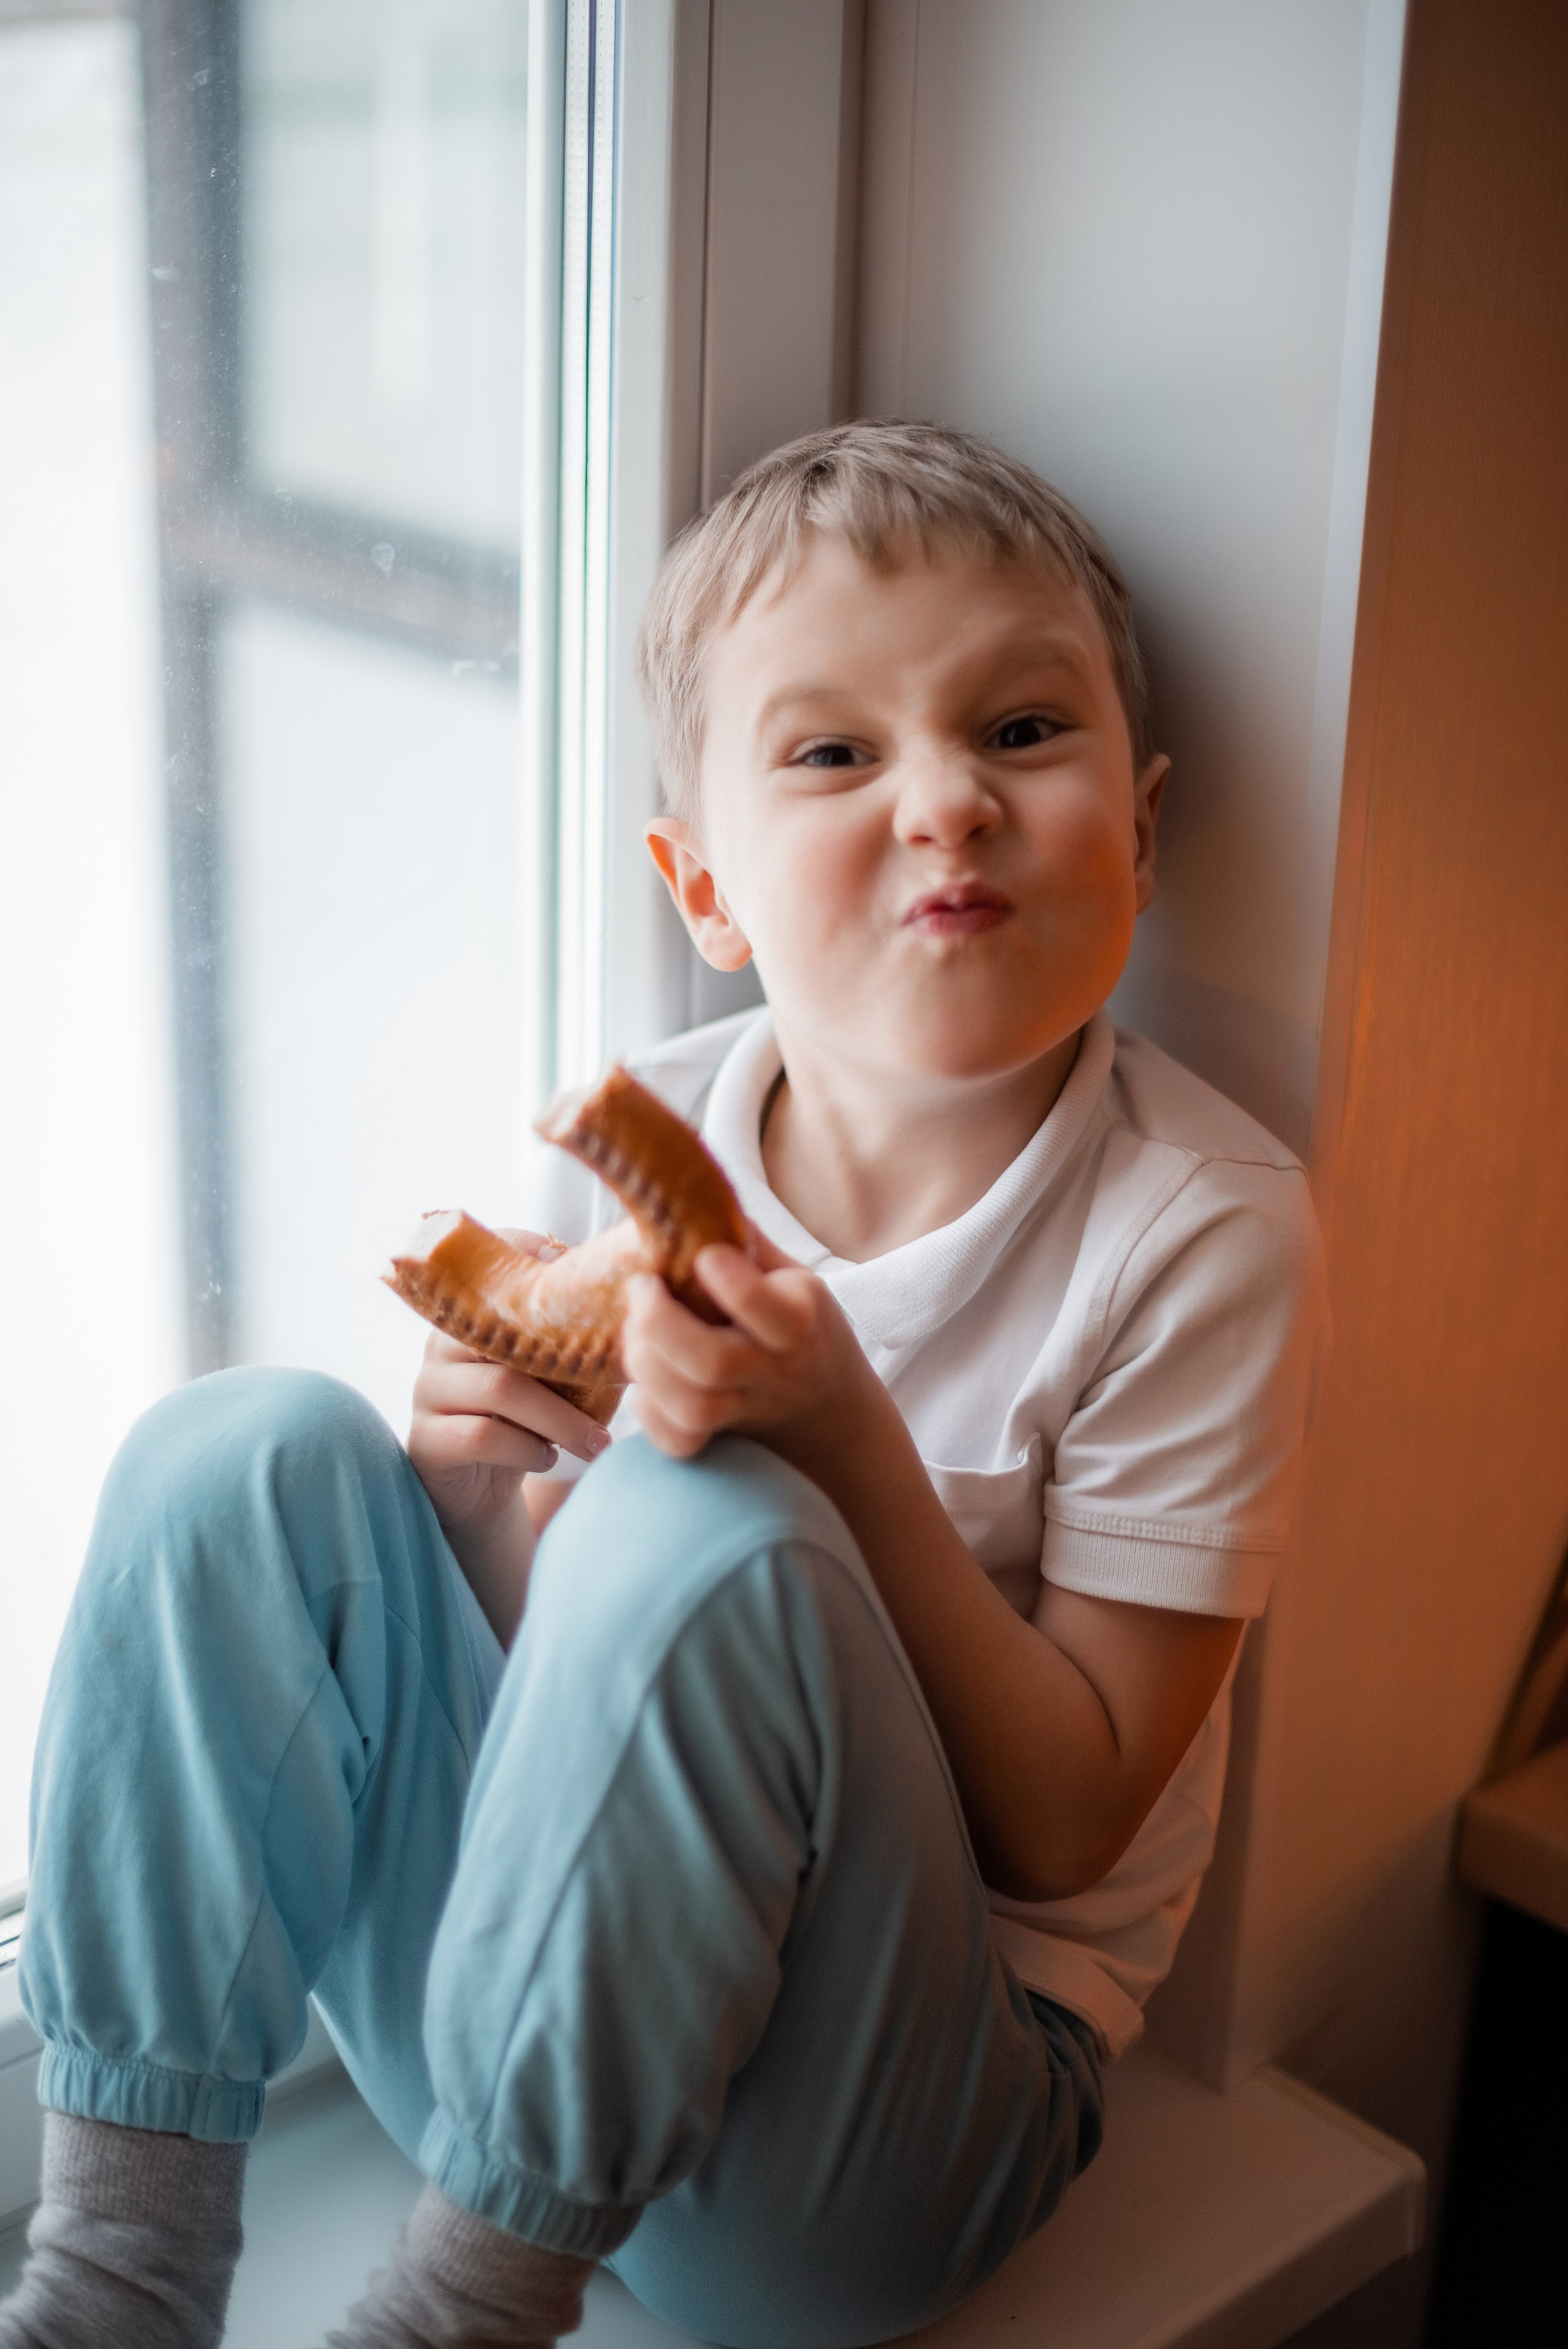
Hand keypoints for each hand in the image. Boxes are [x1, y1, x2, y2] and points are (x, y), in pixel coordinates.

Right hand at [407, 1230, 609, 1543]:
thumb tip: (637, 1316)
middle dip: (570, 1368)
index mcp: (471, 1322)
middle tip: (619, 1394)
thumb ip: (569, 1347)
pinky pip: (482, 1436)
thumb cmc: (522, 1426)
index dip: (520, 1251)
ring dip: (561, 1419)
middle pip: (508, 1338)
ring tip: (597, 1442)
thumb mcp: (546, 1381)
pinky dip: (527, 1449)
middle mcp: (440, 1347)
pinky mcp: (427, 1441)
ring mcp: (428, 1393)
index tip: (567, 1258)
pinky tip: (548, 1457)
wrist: (477, 1496)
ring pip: (501, 1389)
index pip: (483, 1271)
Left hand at [622, 1227, 878, 1466]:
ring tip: (634, 1331)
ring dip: (646, 1365)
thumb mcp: (790, 1272)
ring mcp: (748, 1407)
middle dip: (660, 1324)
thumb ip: (747, 1240)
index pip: (768, 1309)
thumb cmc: (797, 1320)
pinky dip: (650, 1415)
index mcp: (800, 1317)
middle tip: (641, 1288)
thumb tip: (693, 1188)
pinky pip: (680, 1442)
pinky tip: (646, 1382)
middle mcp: (776, 1368)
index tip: (703, 1256)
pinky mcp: (720, 1438)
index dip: (731, 1284)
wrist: (825, 1402)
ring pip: (692, 1406)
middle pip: (713, 1363)